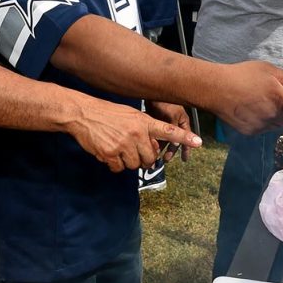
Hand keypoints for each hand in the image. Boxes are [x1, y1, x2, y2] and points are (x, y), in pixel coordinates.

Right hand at [68, 98, 201, 172]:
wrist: (83, 114)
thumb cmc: (107, 114)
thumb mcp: (131, 115)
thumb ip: (144, 130)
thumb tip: (153, 149)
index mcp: (143, 122)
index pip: (168, 130)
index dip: (184, 137)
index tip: (199, 141)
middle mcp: (136, 133)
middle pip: (150, 158)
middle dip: (144, 159)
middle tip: (132, 150)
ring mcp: (123, 144)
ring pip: (134, 165)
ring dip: (127, 161)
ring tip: (116, 147)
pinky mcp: (110, 154)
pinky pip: (119, 169)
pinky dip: (113, 164)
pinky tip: (108, 152)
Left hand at [146, 101, 193, 162]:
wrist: (152, 90)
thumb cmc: (165, 101)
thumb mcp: (172, 116)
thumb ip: (174, 130)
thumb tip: (175, 143)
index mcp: (182, 121)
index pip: (186, 138)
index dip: (185, 149)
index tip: (184, 159)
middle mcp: (175, 123)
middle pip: (174, 140)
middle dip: (170, 150)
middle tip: (165, 159)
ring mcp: (165, 122)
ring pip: (164, 137)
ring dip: (160, 145)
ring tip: (156, 154)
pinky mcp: (155, 119)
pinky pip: (156, 132)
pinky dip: (154, 138)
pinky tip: (149, 144)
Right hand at [212, 61, 282, 136]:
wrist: (215, 89)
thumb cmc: (241, 74)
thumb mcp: (266, 69)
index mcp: (279, 97)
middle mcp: (272, 114)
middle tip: (272, 98)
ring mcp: (261, 125)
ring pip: (275, 124)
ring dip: (272, 116)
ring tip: (255, 101)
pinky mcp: (250, 131)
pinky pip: (261, 128)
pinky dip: (259, 120)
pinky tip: (246, 109)